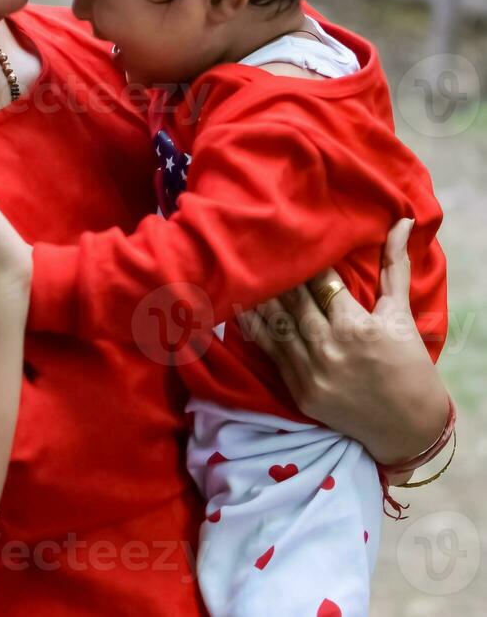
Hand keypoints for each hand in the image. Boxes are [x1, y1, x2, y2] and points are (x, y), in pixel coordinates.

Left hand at [238, 219, 450, 467]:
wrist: (409, 429)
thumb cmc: (410, 365)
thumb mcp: (402, 314)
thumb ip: (395, 266)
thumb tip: (401, 221)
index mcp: (358, 326)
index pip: (322, 284)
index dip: (306, 265)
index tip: (291, 244)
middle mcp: (331, 348)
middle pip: (295, 303)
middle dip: (278, 277)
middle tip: (258, 250)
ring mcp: (312, 372)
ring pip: (278, 326)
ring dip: (260, 299)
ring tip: (242, 273)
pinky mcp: (299, 391)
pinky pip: (271, 353)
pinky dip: (255, 330)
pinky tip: (242, 308)